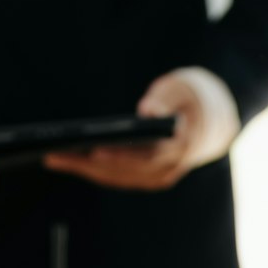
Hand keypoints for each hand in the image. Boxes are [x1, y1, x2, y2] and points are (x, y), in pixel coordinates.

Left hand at [42, 71, 217, 190]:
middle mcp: (170, 168)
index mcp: (181, 146)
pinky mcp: (149, 178)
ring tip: (54, 158)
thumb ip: (166, 98)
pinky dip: (94, 172)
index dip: (120, 156)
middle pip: (124, 171)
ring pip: (118, 178)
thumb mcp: (183, 88)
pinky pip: (119, 178)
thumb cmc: (192, 98)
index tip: (93, 151)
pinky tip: (71, 161)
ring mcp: (159, 177)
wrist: (213, 122)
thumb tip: (147, 110)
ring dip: (84, 171)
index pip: (147, 156)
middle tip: (55, 155)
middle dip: (87, 164)